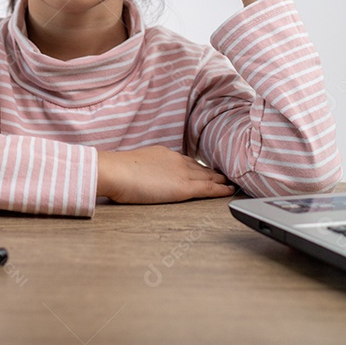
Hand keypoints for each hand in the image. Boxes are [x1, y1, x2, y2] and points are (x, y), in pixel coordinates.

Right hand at [96, 145, 235, 203]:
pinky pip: (208, 189)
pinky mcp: (184, 188)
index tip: (206, 171)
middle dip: (213, 172)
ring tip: (230, 183)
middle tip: (226, 176)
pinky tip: (228, 190)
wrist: (115, 171)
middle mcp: (177, 160)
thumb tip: (140, 177)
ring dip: (220, 180)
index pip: (186, 161)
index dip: (198, 167)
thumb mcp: (134, 166)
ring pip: (208, 177)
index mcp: (164, 154)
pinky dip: (220, 190)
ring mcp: (182, 173)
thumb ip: (144, 170)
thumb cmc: (116, 171)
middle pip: (200, 168)